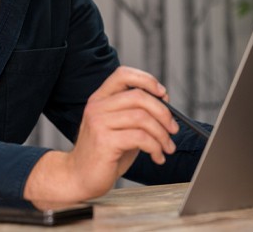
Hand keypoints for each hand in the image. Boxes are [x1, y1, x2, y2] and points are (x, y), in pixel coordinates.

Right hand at [23, 66, 178, 202]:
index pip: (123, 74)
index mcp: (100, 98)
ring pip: (142, 117)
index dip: (146, 80)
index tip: (163, 94)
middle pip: (138, 96)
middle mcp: (97, 107)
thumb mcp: (120, 127)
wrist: (79, 178)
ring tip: (167, 147)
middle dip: (163, 113)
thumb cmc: (104, 153)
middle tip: (173, 129)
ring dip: (162, 134)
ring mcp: (98, 123)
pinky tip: (157, 156)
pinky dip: (155, 147)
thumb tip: (165, 104)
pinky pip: (140, 138)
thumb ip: (136, 113)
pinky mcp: (104, 142)